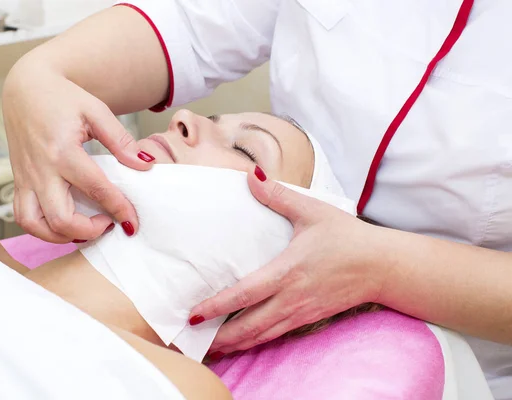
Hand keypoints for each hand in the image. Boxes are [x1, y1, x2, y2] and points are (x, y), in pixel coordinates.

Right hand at [3, 61, 153, 242]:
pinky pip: (23, 217)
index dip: (118, 209)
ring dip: (62, 236)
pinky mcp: (18, 181)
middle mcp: (40, 169)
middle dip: (89, 231)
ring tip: (85, 228)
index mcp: (62, 150)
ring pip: (35, 225)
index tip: (133, 221)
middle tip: (108, 223)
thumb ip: (121, 141)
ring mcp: (25, 178)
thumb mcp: (96, 111)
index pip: (96, 189)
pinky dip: (42, 229)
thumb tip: (145, 165)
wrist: (25, 87)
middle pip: (61, 218)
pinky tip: (63, 224)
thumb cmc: (61, 97)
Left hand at [189, 167, 385, 355]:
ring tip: (211, 350)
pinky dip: (256, 341)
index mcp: (288, 271)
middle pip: (249, 326)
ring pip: (262, 335)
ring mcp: (302, 312)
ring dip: (236, 344)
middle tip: (192, 341)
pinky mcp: (310, 318)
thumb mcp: (312, 211)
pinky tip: (243, 342)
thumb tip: (252, 175)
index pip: (245, 294)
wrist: (382, 266)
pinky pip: (277, 334)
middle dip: (220, 338)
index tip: (194, 314)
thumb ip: (278, 195)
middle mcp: (292, 298)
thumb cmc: (347, 237)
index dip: (217, 307)